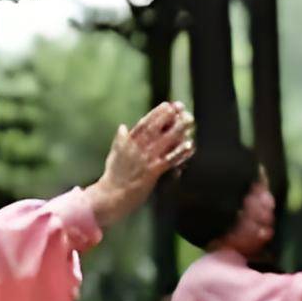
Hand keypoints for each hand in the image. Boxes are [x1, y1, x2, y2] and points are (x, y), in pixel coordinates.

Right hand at [88, 102, 194, 228]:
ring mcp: (145, 159)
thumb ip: (120, 140)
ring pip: (164, 141)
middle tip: (181, 108)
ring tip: (189, 121)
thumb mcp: (114, 154)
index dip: (156, 114)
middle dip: (169, 117)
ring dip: (178, 130)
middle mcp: (137, 148)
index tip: (167, 105)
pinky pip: (169, 159)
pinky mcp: (152, 172)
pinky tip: (190, 145)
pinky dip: (180, 152)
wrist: (111, 195)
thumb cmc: (113, 177)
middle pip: (155, 129)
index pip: (144, 124)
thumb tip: (123, 126)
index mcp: (128, 143)